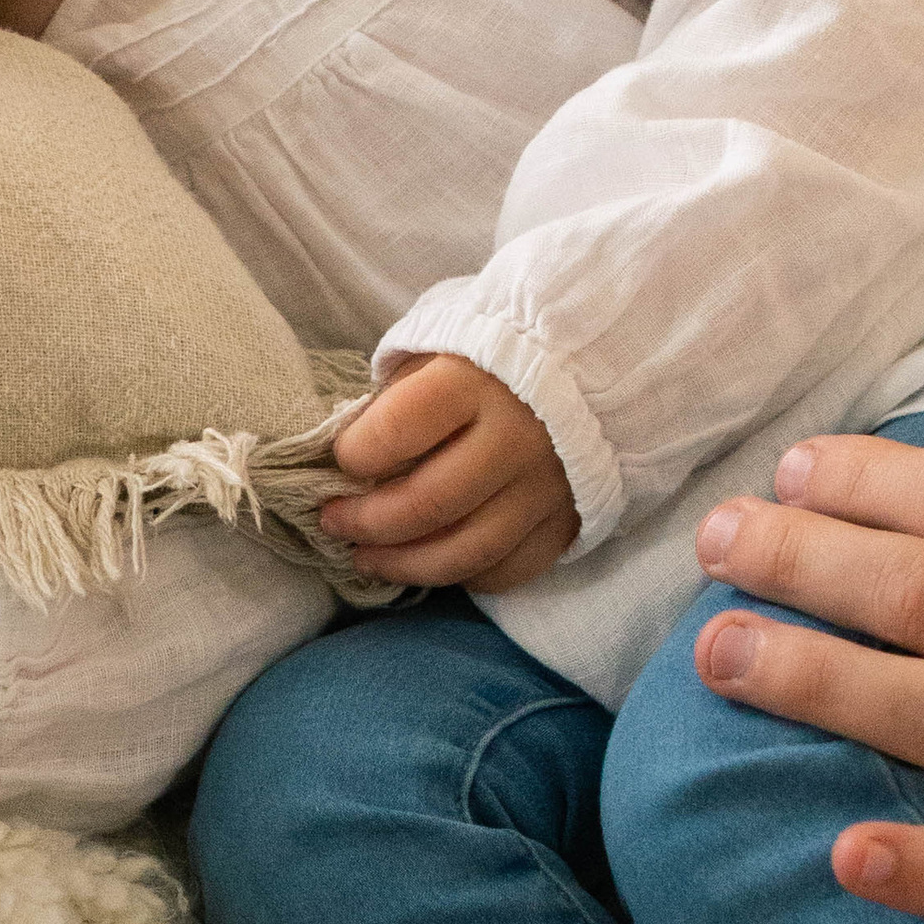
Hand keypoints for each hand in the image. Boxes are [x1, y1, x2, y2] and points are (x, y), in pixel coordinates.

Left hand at [320, 354, 578, 587]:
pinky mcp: (569, 520)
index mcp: (475, 382)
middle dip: (366, 523)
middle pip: (428, 504)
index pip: (397, 430)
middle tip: (333, 523)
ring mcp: (547, 487)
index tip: (339, 460)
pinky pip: (508, 569)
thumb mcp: (438, 349)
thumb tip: (350, 456)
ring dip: (403, 564)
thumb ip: (397, 397)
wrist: (591, 362)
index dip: (354, 455)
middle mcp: (517, 438)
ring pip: (466, 552)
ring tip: (366, 558)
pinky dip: (463, 575)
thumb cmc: (492, 356)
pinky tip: (432, 562)